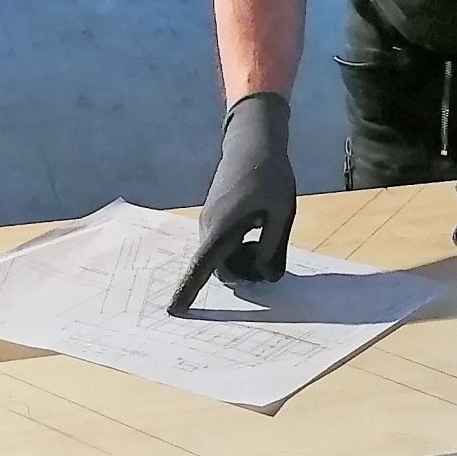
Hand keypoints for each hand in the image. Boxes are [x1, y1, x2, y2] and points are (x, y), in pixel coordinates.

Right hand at [169, 92, 297, 311]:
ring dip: (243, 259)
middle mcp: (208, 228)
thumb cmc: (270, 176)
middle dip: (243, 273)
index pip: (201, 267)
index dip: (188, 291)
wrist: (253, 143)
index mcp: (222, 229)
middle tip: (271, 259)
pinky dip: (239, 248)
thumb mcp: (282, 213)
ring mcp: (208, 222)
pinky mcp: (214, 217)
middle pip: (219, 269)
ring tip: (267, 235)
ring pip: (221, 257)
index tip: (174, 312)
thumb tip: (266, 276)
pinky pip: (222, 245)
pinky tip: (259, 230)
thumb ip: (272, 248)